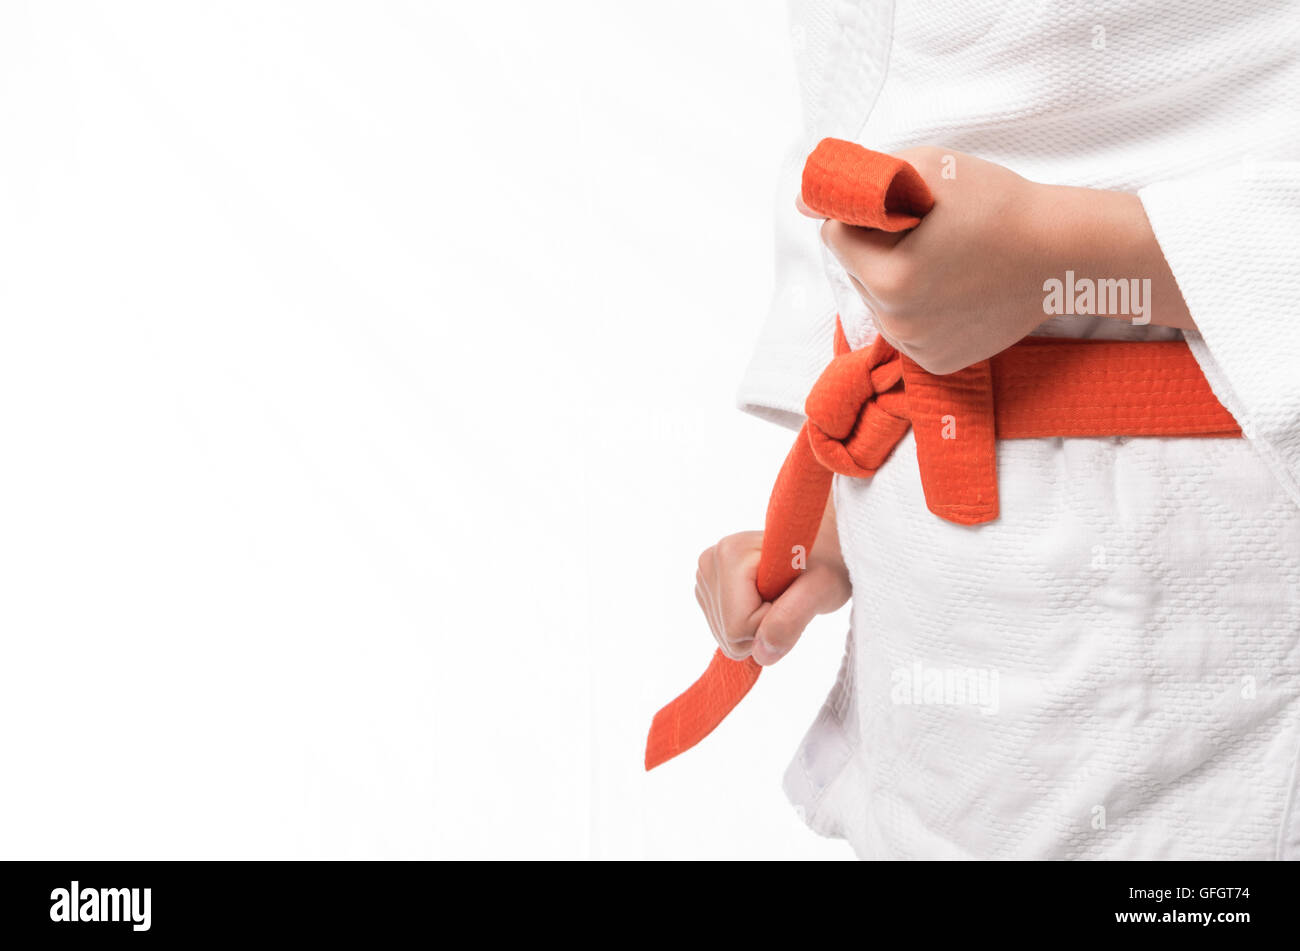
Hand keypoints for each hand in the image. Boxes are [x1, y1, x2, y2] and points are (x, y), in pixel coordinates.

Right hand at [695, 499, 849, 665]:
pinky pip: (725, 629)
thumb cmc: (829, 563)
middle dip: (763, 627)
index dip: (773, 624)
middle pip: (728, 634)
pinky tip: (765, 598)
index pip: (737, 628)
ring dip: (757, 626)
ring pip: (725, 634)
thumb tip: (761, 655)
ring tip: (779, 595)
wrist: (825, 548)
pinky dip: (749, 624)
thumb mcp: (822, 590)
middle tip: (788, 597)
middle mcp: (709, 561)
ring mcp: (705, 574)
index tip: (793, 597)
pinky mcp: (707, 587)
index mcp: (729, 555)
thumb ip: (790, 621)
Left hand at [803, 146, 1193, 374]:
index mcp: (888, 277)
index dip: (864, 213)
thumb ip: (860, 181)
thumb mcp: (926, 168)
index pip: (834, 236)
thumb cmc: (997, 203)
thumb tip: (803, 202)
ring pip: (877, 301)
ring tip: (946, 260)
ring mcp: (917, 348)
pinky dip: (918, 308)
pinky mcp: (937, 363)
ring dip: (895, 278)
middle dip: (877, 247)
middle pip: (855, 271)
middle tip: (931, 231)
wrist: (1062, 253)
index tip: (902, 207)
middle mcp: (896, 322)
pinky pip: (906, 327)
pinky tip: (954, 289)